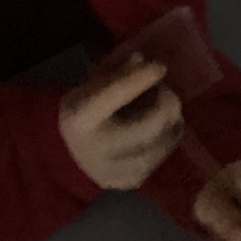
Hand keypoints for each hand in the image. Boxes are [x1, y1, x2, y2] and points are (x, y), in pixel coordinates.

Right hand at [59, 56, 183, 189]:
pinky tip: (161, 128)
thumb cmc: (83, 111)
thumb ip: (115, 71)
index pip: (117, 94)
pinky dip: (167, 138)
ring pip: (162, 142)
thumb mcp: (91, 86)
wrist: (68, 154)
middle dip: (167, 103)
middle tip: (166, 90)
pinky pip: (162, 156)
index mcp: (82, 118)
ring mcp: (115, 170)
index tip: (160, 66)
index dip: (142, 78)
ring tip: (165, 109)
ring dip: (171, 121)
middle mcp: (97, 148)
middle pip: (150, 125)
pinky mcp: (130, 181)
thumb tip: (142, 59)